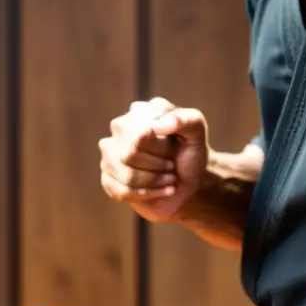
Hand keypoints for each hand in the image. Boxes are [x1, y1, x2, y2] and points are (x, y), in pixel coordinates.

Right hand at [99, 97, 209, 222]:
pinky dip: (149, 194)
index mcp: (139, 111)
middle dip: (158, 164)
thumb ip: (186, 120)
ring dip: (155, 180)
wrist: (191, 182)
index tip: (176, 149)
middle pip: (129, 154)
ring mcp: (110, 154)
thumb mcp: (197, 132)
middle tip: (172, 166)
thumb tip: (156, 126)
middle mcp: (119, 128)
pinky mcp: (108, 178)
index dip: (161, 147)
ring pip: (126, 174)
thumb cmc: (191, 153)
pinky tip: (163, 190)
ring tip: (169, 178)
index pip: (139, 133)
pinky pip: (122, 191)